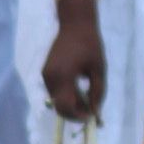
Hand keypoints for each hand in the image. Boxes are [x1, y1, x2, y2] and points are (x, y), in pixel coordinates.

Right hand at [42, 0, 106, 123]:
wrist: (75, 25)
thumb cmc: (90, 45)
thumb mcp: (99, 69)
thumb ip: (97, 92)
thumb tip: (96, 112)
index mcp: (63, 76)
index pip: (65, 106)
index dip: (77, 116)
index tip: (90, 117)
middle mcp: (50, 78)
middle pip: (59, 106)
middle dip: (73, 113)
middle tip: (90, 111)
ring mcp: (46, 75)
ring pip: (56, 99)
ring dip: (70, 104)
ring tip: (87, 98)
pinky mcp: (45, 72)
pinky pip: (54, 91)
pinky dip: (65, 95)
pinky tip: (78, 90)